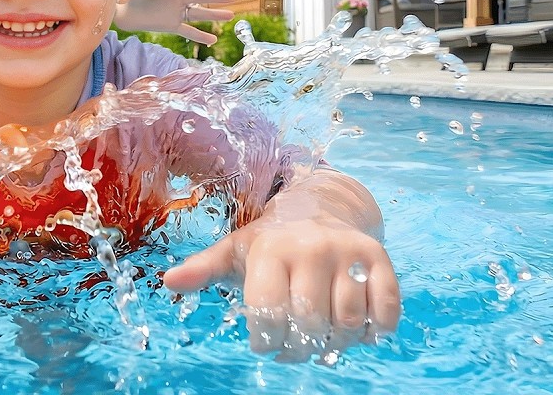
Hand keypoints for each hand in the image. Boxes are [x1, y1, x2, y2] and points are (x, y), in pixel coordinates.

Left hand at [163, 208, 399, 361]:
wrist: (320, 207)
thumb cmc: (271, 242)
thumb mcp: (235, 251)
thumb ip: (204, 269)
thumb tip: (169, 282)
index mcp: (270, 249)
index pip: (267, 313)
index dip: (265, 340)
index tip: (264, 341)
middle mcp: (310, 247)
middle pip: (308, 322)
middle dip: (300, 346)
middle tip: (295, 346)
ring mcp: (348, 252)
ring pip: (346, 323)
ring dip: (335, 343)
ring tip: (322, 336)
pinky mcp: (379, 258)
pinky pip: (383, 312)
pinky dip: (372, 331)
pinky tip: (355, 326)